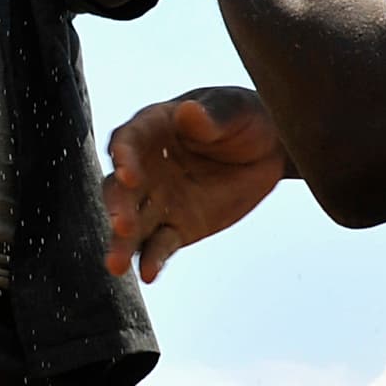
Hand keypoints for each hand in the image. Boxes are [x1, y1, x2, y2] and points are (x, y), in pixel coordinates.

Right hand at [103, 85, 286, 280]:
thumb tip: (188, 112)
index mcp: (153, 129)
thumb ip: (210, 115)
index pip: (127, 142)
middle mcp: (146, 167)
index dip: (123, 156)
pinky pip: (159, 246)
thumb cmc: (244, 118)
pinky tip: (148, 275)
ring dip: (121, 243)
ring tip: (115, 266)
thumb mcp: (234, 109)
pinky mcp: (178, 228)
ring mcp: (160, 200)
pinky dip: (152, 260)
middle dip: (118, 207)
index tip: (127, 172)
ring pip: (132, 224)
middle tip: (122, 224)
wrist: (270, 149)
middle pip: (120, 189)